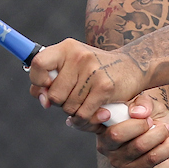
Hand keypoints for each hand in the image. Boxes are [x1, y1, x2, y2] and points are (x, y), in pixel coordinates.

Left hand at [28, 39, 145, 123]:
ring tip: (84, 103)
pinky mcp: (104, 87)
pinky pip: (82, 114)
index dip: (37, 81)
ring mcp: (92, 71)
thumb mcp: (71, 66)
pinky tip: (90, 113)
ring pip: (68, 107)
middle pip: (53, 94)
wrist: (131, 67)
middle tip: (72, 97)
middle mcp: (79, 56)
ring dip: (74, 111)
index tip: (46, 87)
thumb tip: (42, 100)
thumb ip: (50, 81)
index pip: (37, 64)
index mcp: (67, 48)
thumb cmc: (95, 70)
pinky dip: (83, 120)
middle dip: (60, 102)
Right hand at [91, 93, 168, 167]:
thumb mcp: (152, 107)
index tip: (122, 110)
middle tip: (153, 121)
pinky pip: (151, 158)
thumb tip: (137, 112)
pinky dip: (166, 147)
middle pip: (116, 134)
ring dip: (159, 134)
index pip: (95, 120)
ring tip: (166, 130)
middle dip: (141, 124)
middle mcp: (106, 144)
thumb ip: (144, 102)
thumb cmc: (156, 126)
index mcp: (105, 125)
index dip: (103, 114)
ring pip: (138, 145)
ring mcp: (118, 161)